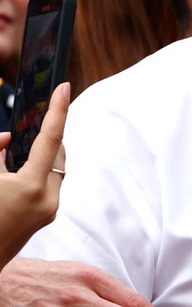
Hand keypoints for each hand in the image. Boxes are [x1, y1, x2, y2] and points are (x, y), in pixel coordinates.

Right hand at [0, 83, 67, 268]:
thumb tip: (10, 136)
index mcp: (30, 188)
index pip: (50, 139)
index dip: (58, 110)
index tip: (66, 86)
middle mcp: (47, 200)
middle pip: (57, 154)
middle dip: (47, 134)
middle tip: (39, 113)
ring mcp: (48, 212)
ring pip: (53, 170)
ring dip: (40, 154)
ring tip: (21, 143)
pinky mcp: (44, 219)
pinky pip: (46, 184)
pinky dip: (35, 170)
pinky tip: (15, 167)